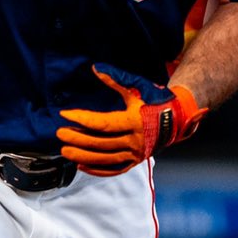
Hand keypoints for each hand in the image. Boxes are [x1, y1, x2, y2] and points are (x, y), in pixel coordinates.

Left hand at [55, 63, 204, 175]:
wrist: (177, 118)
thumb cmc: (156, 100)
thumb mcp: (137, 87)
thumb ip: (116, 79)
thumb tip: (95, 68)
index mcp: (135, 120)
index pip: (102, 123)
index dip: (81, 119)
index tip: (64, 114)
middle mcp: (135, 140)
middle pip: (100, 143)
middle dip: (77, 138)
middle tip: (59, 133)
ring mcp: (136, 153)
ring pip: (105, 159)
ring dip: (83, 156)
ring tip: (65, 150)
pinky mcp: (136, 161)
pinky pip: (114, 169)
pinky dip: (97, 169)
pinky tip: (81, 165)